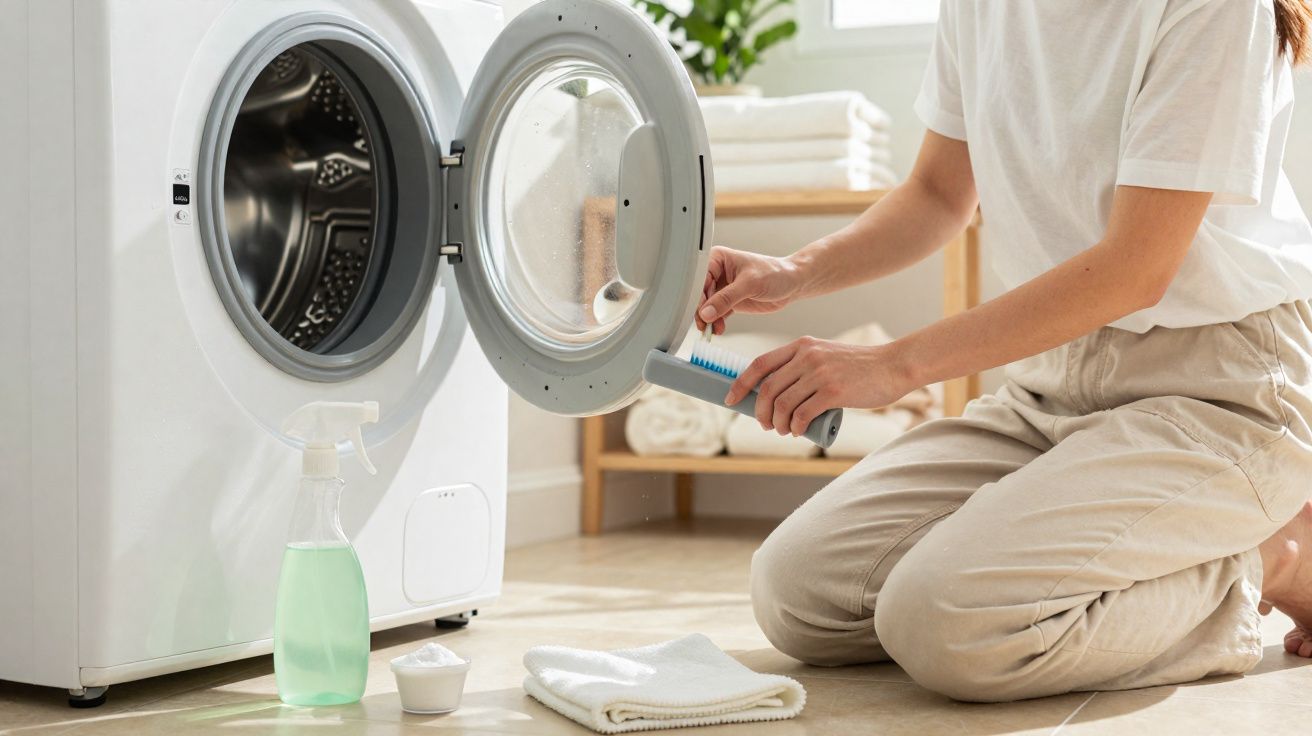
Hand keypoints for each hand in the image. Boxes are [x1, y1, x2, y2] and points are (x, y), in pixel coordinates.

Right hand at [696, 247, 803, 333]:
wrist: (792, 283)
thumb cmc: (775, 273)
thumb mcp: (750, 284)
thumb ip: (726, 298)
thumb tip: (707, 311)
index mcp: (718, 259)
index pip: (700, 279)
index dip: (698, 296)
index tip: (699, 311)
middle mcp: (717, 272)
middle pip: (701, 294)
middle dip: (702, 310)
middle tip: (704, 324)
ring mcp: (722, 288)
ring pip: (707, 306)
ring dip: (708, 319)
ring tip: (712, 329)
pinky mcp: (729, 301)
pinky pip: (716, 314)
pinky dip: (716, 322)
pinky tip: (719, 328)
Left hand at [726, 337, 917, 436]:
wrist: (893, 366)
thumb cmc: (859, 367)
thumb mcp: (825, 355)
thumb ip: (803, 366)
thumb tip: (776, 395)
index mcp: (801, 345)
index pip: (760, 364)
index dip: (741, 383)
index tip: (731, 399)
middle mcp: (807, 356)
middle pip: (768, 388)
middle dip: (760, 412)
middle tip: (765, 425)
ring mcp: (819, 373)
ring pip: (782, 404)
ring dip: (777, 423)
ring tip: (784, 431)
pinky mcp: (833, 391)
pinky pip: (802, 414)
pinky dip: (795, 427)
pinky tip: (798, 432)